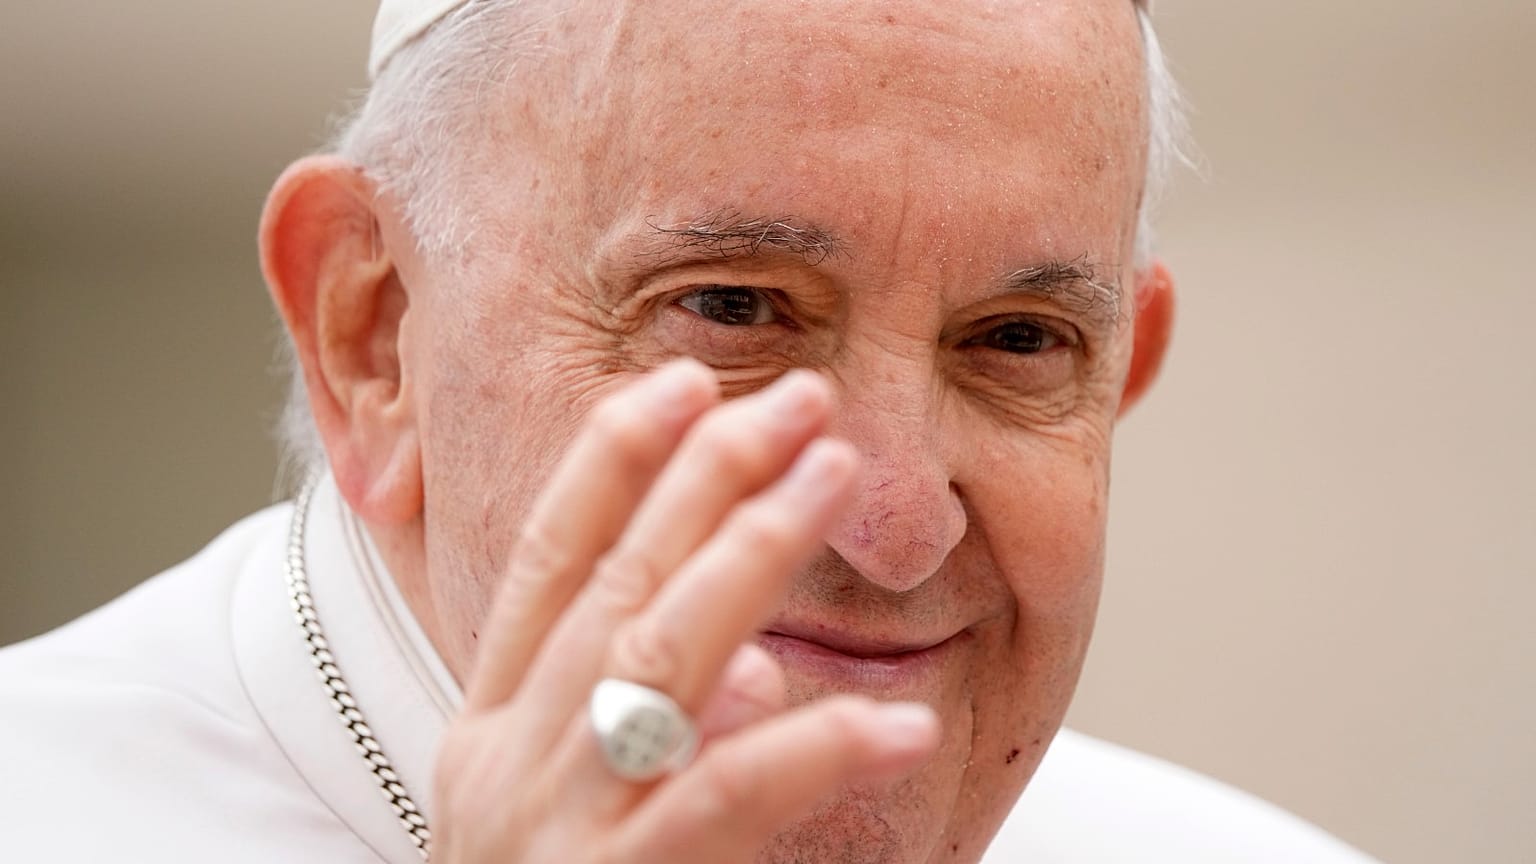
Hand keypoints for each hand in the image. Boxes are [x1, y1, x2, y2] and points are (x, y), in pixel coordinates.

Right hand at [431, 359, 940, 862]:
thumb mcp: (574, 821)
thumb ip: (648, 738)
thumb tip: (750, 666)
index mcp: (490, 732)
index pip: (546, 561)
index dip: (612, 460)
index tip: (683, 381)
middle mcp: (506, 763)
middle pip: (611, 582)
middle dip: (703, 475)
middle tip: (798, 399)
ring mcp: (551, 828)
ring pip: (656, 656)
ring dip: (747, 551)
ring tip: (832, 477)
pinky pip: (719, 803)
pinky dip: (808, 751)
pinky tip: (895, 722)